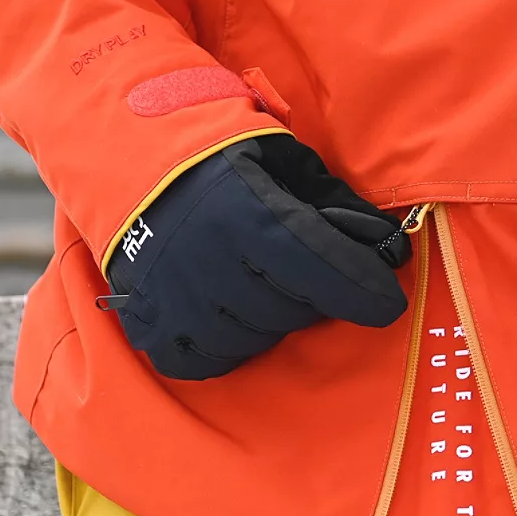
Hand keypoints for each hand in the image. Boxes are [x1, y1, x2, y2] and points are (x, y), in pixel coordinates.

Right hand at [105, 134, 410, 379]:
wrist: (128, 159)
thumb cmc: (218, 155)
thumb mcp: (283, 159)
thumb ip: (334, 203)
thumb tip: (385, 245)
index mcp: (246, 215)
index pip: (325, 272)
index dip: (365, 293)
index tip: (387, 303)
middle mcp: (210, 263)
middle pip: (296, 310)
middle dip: (316, 295)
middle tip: (309, 272)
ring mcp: (176, 300)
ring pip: (257, 337)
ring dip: (273, 317)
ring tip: (263, 282)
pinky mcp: (152, 326)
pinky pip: (208, 360)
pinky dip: (229, 343)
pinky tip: (231, 311)